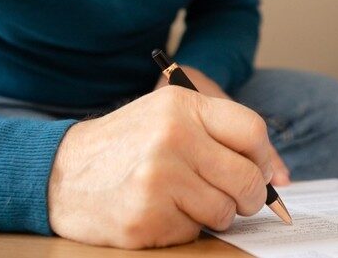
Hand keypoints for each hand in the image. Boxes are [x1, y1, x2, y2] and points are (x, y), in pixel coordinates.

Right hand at [47, 86, 275, 247]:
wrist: (61, 174)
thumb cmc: (125, 145)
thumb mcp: (166, 116)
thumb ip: (217, 133)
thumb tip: (275, 174)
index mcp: (181, 105)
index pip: (253, 130)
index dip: (263, 158)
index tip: (259, 171)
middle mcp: (172, 137)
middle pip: (247, 178)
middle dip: (248, 196)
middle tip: (234, 198)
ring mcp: (159, 178)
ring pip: (225, 212)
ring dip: (213, 214)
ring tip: (184, 200)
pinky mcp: (147, 216)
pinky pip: (194, 232)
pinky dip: (183, 227)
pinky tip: (159, 211)